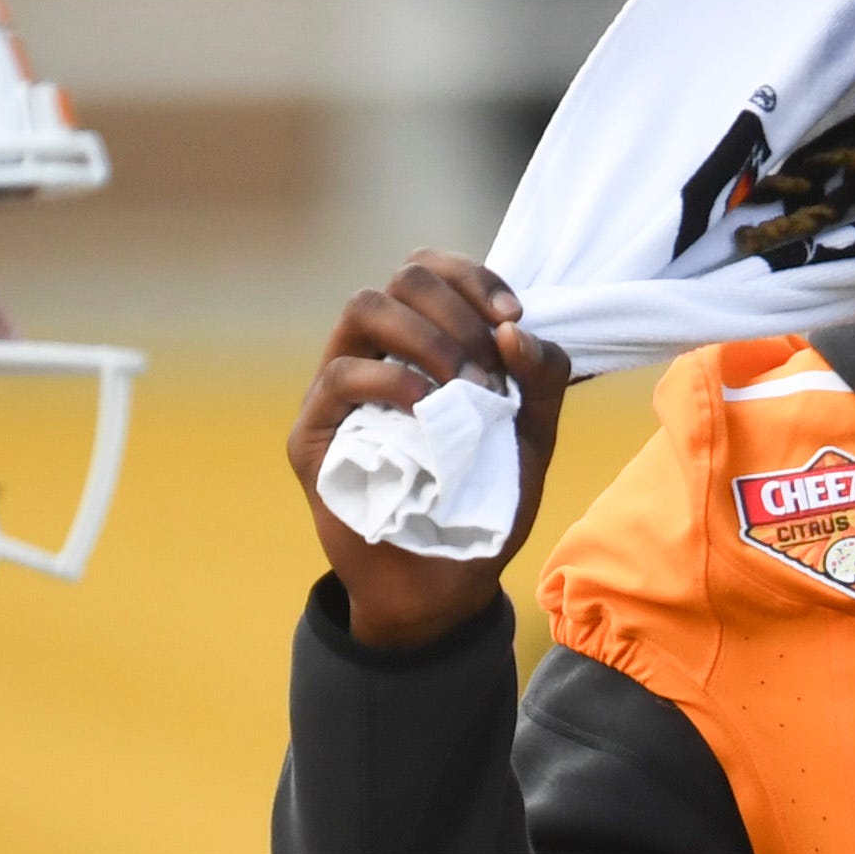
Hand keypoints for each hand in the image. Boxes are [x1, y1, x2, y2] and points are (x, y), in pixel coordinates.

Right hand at [287, 254, 572, 651]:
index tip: (515, 316)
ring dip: (428, 337)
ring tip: (465, 387)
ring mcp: (339, 390)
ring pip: (364, 307)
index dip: (474, 277)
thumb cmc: (486, 503)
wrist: (448, 583)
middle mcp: (377, 354)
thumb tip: (515, 330)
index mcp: (424, 343)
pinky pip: (343, 375)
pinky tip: (431, 410)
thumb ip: (540, 379)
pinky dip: (395, 381)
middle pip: (403, 278)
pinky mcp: (314, 433)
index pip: (433, 270)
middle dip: (458, 310)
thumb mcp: (532, 437)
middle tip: (490, 369)